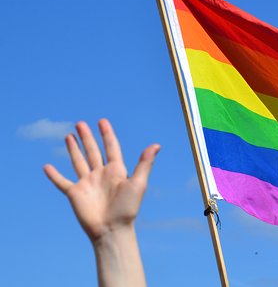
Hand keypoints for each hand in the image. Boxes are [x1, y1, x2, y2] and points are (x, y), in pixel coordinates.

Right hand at [43, 119, 159, 241]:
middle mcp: (101, 175)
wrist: (112, 230)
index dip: (107, 134)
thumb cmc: (127, 208)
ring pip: (78, 162)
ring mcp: (87, 183)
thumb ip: (144, 164)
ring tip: (68, 135)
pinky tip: (46, 167)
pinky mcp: (75, 194)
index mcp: (116, 171)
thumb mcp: (138, 183)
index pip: (111, 147)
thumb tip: (157, 145)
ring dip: (73, 149)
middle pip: (92, 151)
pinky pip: (62, 182)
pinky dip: (54, 175)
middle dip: (87, 137)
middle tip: (80, 123)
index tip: (102, 121)